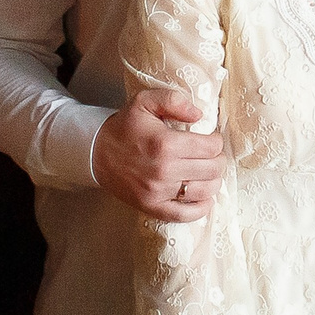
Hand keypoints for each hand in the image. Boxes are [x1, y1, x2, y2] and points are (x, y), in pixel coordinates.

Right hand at [95, 89, 228, 222]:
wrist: (97, 153)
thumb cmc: (125, 127)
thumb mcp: (144, 101)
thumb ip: (173, 100)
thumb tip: (199, 115)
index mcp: (165, 143)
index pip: (211, 147)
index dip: (216, 141)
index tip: (210, 139)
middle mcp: (164, 170)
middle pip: (212, 169)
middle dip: (217, 160)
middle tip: (211, 155)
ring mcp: (158, 192)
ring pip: (205, 191)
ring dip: (213, 181)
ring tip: (207, 172)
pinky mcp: (152, 207)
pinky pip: (186, 214)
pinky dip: (202, 208)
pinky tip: (204, 197)